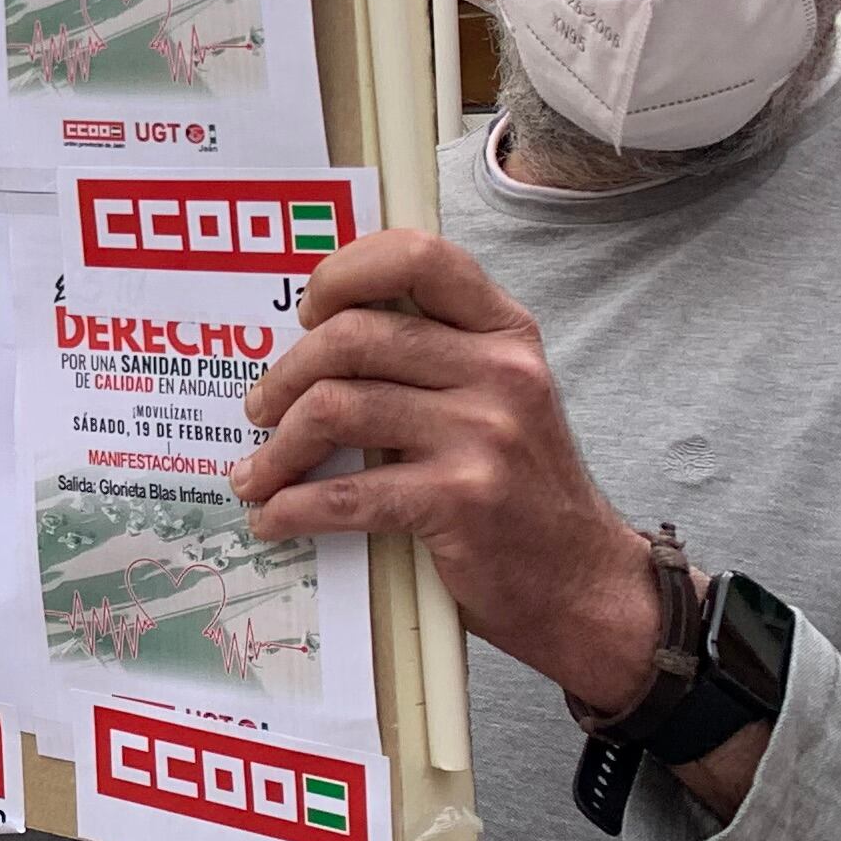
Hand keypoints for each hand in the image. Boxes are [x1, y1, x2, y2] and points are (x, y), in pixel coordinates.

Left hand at [231, 229, 662, 719]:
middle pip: (352, 336)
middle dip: (284, 376)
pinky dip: (293, 507)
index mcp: (505, 332)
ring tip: (257, 473)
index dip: (344, 273)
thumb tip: (312, 339)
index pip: (418, 256)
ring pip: (336, 408)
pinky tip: (274, 518)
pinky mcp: (462, 498)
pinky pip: (346, 493)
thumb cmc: (520, 487)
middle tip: (260, 409)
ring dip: (277, 447)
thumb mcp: (498, 398)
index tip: (307, 313)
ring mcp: (484, 433)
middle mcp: (500, 370)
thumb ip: (432, 357)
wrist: (583, 584)